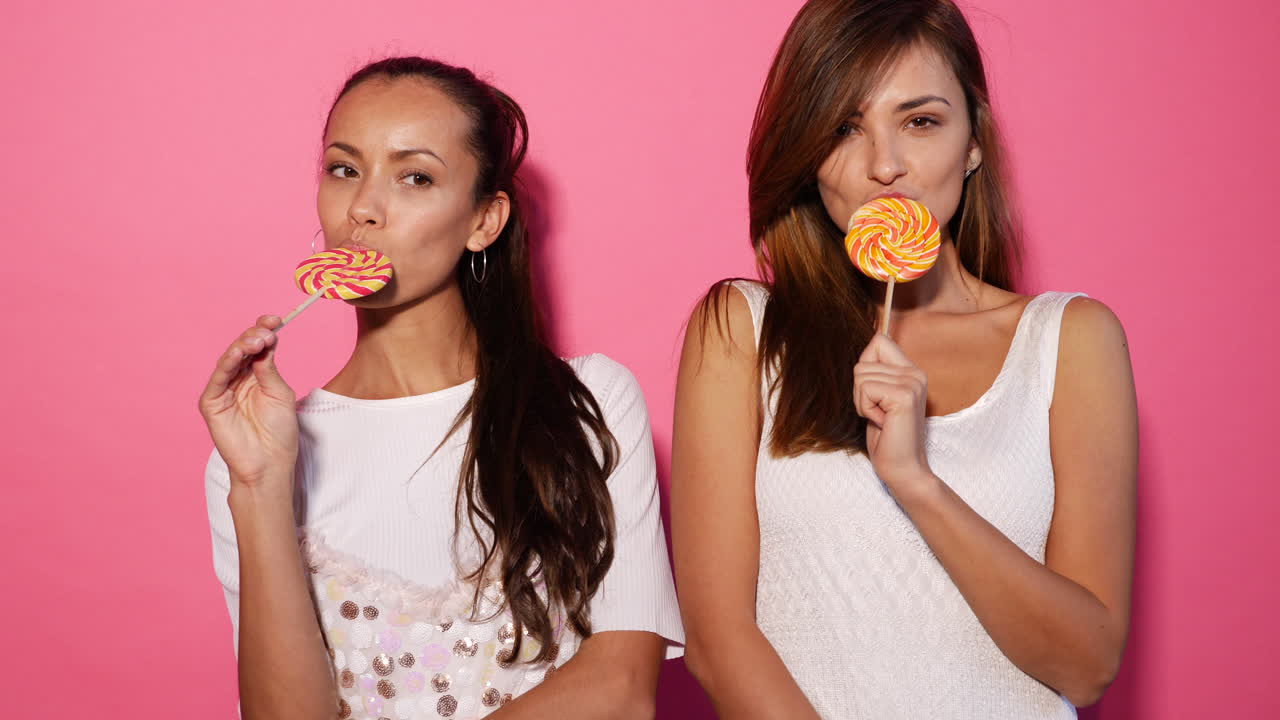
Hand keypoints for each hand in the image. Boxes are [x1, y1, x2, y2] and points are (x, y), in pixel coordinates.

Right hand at [198, 315, 298, 491]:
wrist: (270, 464)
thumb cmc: (279, 433)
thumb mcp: (279, 393)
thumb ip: (268, 368)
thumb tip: (265, 339)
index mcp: (256, 376)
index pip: (258, 347)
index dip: (265, 330)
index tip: (277, 319)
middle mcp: (238, 380)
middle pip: (243, 350)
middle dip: (255, 335)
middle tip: (269, 328)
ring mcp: (223, 391)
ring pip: (230, 360)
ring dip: (243, 346)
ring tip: (259, 338)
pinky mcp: (212, 403)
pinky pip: (218, 378)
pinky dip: (228, 363)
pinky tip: (241, 353)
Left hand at [853, 333, 932, 492]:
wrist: (903, 467)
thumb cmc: (887, 437)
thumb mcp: (879, 399)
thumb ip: (876, 374)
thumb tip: (863, 352)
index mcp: (911, 371)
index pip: (879, 340)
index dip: (865, 364)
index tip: (873, 392)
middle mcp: (915, 373)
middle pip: (863, 361)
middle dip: (859, 390)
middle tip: (878, 412)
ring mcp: (912, 383)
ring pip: (861, 375)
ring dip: (862, 402)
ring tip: (881, 418)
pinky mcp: (904, 395)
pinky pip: (865, 389)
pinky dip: (865, 409)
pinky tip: (882, 422)